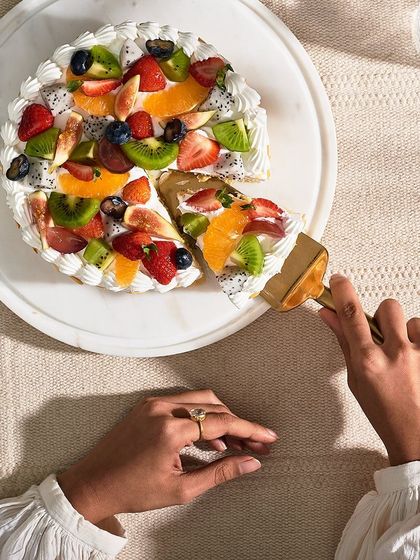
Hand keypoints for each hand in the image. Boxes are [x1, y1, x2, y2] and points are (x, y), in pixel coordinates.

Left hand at [58, 390, 276, 523]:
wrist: (93, 484)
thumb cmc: (133, 490)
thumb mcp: (181, 488)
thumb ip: (219, 473)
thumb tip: (251, 463)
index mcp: (170, 429)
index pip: (222, 422)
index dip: (250, 430)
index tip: (268, 437)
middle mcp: (162, 408)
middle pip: (214, 406)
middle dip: (237, 424)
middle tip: (254, 445)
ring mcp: (153, 403)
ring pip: (200, 400)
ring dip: (220, 417)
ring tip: (233, 443)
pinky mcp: (147, 405)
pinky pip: (183, 403)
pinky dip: (200, 416)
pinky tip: (208, 439)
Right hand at [319, 274, 419, 466]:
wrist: (416, 436)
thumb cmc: (385, 413)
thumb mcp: (356, 379)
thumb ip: (344, 342)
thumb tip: (328, 316)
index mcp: (368, 361)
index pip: (351, 314)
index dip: (342, 291)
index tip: (338, 280)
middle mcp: (395, 355)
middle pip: (387, 308)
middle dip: (383, 317)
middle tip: (384, 336)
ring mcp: (419, 355)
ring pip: (411, 320)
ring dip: (406, 332)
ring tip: (405, 355)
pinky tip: (417, 358)